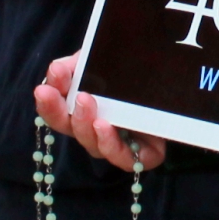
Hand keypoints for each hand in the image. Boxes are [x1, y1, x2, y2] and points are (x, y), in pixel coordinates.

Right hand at [32, 52, 162, 172]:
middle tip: (71, 94)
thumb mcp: (100, 59)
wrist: (174, 74)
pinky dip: (112, 146)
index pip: (56, 114)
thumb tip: (55, 70)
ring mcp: (121, 143)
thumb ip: (77, 64)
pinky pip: (128, 159)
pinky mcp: (146, 153)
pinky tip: (106, 127)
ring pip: (96, 146)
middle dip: (64, 114)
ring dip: (86, 126)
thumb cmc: (131, 71)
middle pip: (72, 131)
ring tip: (87, 105)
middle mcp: (98, 130)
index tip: (44, 88)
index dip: (48, 105)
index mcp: (83, 110)